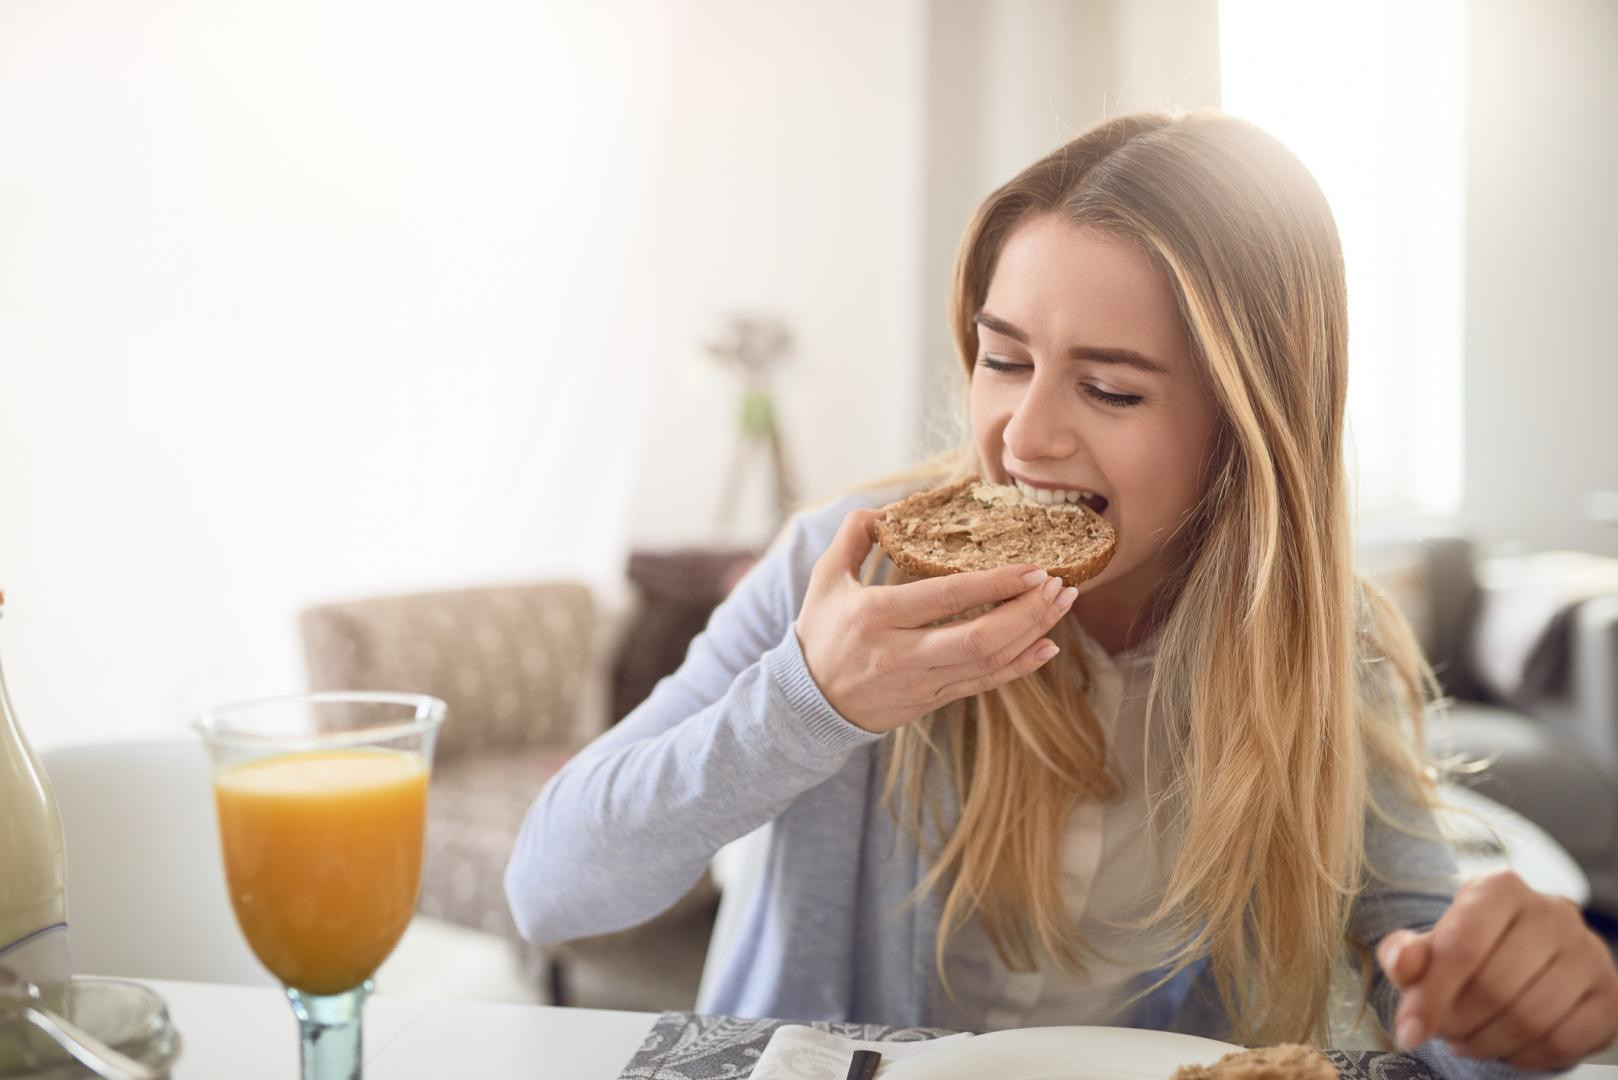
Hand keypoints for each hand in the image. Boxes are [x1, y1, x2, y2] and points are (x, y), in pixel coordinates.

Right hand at [795, 508, 1076, 733]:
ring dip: (1031, 633)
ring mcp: (919, 683)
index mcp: (875, 615)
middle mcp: (900, 654)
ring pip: (987, 663)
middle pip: (978, 638)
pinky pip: (983, 685)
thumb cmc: (820, 632)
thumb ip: (854, 536)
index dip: (994, 583)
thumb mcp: (825, 578)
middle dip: (1026, 612)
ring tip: (1061, 606)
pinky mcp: (930, 701)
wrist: (808, 701)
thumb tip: (889, 509)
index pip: (946, 598)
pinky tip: (1046, 647)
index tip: (1032, 568)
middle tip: (1059, 586)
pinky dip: (1019, 667)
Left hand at [1377, 870, 1617, 1068]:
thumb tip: (1401, 964)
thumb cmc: (1467, 951)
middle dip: (1458, 1022)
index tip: (1408, 1032)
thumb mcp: (1427, 946)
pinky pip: (1564, 1041)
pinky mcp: (1609, 993)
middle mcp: (1552, 912)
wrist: (1523, 958)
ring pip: (1531, 1019)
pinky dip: (1526, 1056)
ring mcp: (1588, 952)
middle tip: (1443, 1031)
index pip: (1462, 946)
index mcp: (1500, 888)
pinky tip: (1506, 1047)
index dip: (1431, 996)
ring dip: (1487, 1042)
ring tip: (1466, 1040)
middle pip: (1495, 987)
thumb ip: (1406, 954)